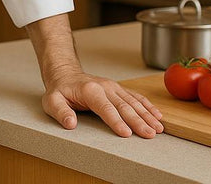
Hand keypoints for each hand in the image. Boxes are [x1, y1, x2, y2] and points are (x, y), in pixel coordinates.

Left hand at [41, 67, 162, 137]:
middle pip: (124, 106)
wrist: (65, 74)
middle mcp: (105, 87)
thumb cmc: (59, 90)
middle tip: (150, 135)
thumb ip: (60, 112)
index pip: (106, 108)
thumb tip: (70, 123)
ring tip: (158, 129)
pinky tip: (157, 115)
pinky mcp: (118, 89)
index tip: (127, 134)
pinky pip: (136, 97)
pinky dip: (147, 106)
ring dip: (147, 115)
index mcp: (90, 91)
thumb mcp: (52, 101)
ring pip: (133, 102)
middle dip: (138, 121)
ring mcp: (113, 87)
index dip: (116, 121)